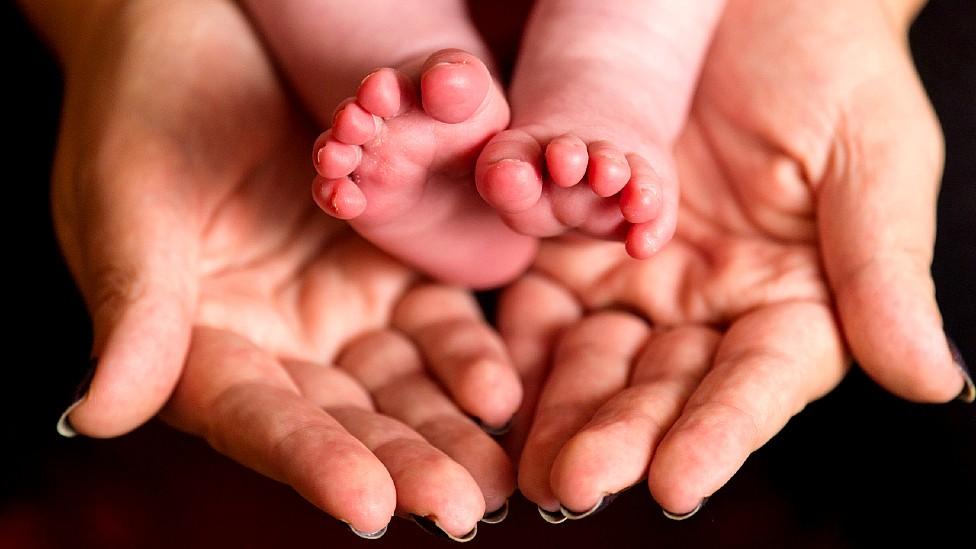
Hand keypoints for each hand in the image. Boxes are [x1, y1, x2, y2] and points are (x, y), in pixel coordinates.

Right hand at [44, 0, 517, 535]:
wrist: (205, 27)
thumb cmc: (147, 103)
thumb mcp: (131, 197)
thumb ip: (135, 306)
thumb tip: (99, 413)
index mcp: (198, 342)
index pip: (256, 418)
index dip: (310, 462)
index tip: (368, 506)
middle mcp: (275, 341)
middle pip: (343, 418)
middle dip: (402, 462)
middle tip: (462, 506)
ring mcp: (337, 306)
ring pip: (399, 383)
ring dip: (449, 427)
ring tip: (499, 471)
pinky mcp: (390, 266)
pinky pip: (435, 321)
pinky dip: (467, 355)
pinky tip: (501, 386)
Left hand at [501, 0, 969, 518]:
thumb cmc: (831, 66)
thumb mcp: (873, 160)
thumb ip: (883, 272)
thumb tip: (934, 382)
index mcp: (791, 304)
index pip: (755, 384)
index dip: (720, 434)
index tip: (679, 481)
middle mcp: (708, 308)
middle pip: (661, 387)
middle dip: (619, 435)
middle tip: (576, 483)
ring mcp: (636, 279)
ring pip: (593, 359)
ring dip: (557, 409)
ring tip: (527, 463)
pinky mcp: (574, 243)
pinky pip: (540, 300)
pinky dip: (516, 341)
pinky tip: (489, 381)